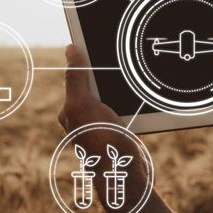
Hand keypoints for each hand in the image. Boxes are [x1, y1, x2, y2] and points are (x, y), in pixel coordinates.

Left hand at [58, 45, 188, 212]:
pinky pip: (128, 106)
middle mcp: (85, 117)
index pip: (76, 76)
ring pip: (113, 94)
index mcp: (71, 109)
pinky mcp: (121, 130)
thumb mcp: (83, 104)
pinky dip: (134, 100)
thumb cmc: (99, 140)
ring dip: (122, 86)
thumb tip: (70, 49)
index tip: (96, 39)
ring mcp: (104, 124)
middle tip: (121, 54)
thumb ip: (76, 78)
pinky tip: (141, 95)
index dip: (85, 58)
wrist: (126, 173)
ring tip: (134, 72)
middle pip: (96, 84)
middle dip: (106, 71)